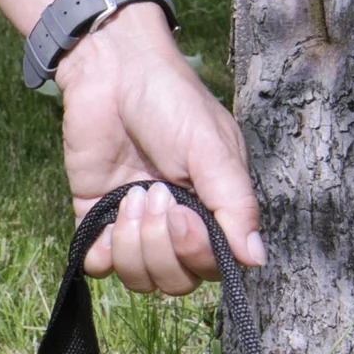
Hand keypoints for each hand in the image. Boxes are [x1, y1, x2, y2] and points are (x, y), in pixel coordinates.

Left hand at [56, 2, 264, 293]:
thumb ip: (235, 204)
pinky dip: (100, 250)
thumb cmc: (171, 102)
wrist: (112, 72)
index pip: (212, 267)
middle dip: (160, 245)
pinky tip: (106, 212)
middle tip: (152, 192)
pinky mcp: (97, 221)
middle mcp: (176, 227)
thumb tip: (257, 258)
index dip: (195, 252)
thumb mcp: (213, 149)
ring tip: (130, 194)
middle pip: (175, 281)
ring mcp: (135, 228)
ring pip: (138, 279)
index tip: (182, 211)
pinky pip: (99, 266)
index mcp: (212, 210)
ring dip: (131, 243)